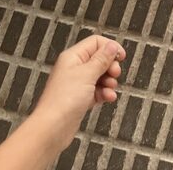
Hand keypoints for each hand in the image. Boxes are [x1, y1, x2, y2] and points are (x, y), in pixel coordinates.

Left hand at [31, 36, 125, 151]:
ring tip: (110, 88)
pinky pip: (97, 91)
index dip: (109, 47)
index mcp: (73, 57)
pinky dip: (104, 93)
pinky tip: (108, 98)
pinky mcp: (80, 99)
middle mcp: (74, 68)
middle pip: (99, 59)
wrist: (52, 129)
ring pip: (99, 76)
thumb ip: (102, 59)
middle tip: (115, 73)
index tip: (120, 57)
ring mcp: (77, 84)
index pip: (95, 43)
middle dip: (110, 66)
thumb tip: (111, 45)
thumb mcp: (87, 74)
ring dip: (109, 81)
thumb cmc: (64, 100)